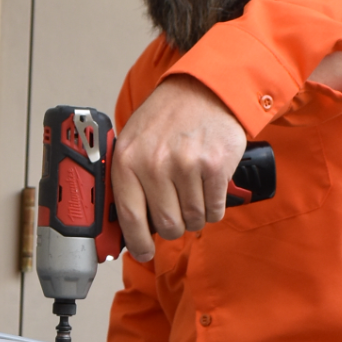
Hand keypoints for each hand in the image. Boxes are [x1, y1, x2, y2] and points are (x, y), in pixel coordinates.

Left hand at [110, 74, 248, 261]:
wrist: (204, 89)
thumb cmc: (166, 120)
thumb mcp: (133, 142)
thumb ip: (128, 181)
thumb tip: (126, 228)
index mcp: (127, 161)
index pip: (130, 218)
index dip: (138, 243)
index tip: (144, 252)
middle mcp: (154, 164)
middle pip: (167, 225)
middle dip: (174, 226)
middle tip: (177, 211)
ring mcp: (186, 165)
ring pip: (193, 220)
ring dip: (196, 215)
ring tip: (193, 191)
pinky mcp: (215, 166)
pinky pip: (214, 210)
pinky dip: (214, 207)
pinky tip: (209, 188)